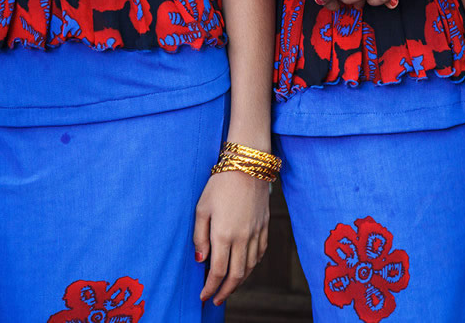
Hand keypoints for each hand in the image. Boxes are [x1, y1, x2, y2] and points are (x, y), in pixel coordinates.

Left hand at [193, 170, 269, 304]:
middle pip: (237, 275)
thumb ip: (199, 237)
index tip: (204, 296)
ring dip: (240, 281)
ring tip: (230, 287)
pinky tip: (246, 267)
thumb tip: (201, 260)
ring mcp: (256, 232)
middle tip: (217, 300)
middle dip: (226, 291)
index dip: (211, 288)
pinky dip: (253, 264)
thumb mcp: (201, 208)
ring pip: (251, 266)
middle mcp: (242, 237)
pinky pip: (261, 252)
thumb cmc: (220, 184)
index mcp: (223, 234)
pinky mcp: (265, 225)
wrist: (248, 165)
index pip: (218, 271)